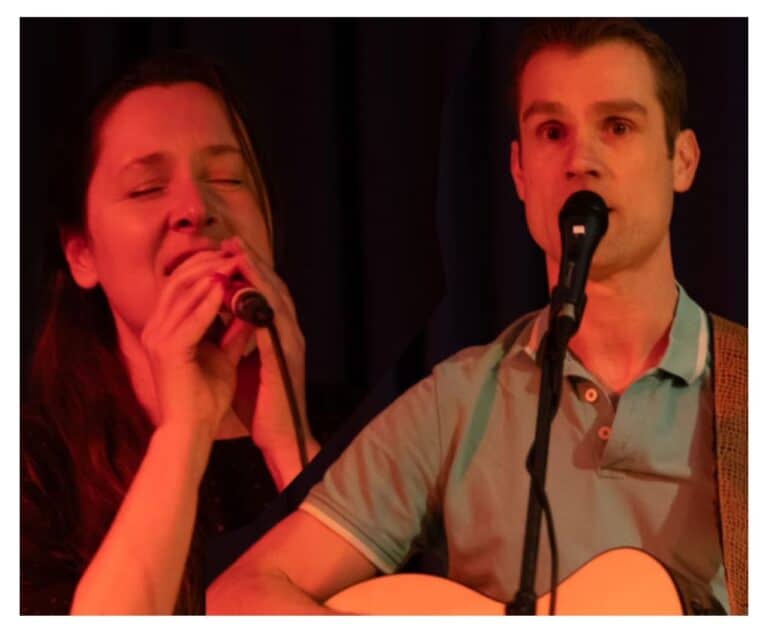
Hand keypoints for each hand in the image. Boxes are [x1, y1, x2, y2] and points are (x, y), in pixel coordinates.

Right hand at [140, 250, 254, 442]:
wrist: (193, 430)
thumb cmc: (205, 398)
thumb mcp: (224, 354)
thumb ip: (233, 330)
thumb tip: (252, 307)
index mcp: (165, 327)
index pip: (181, 283)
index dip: (206, 265)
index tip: (233, 254)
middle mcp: (156, 328)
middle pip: (179, 280)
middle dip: (209, 262)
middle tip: (235, 251)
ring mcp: (158, 338)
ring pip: (182, 292)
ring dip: (210, 274)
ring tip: (234, 262)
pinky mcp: (168, 350)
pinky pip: (190, 318)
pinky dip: (208, 301)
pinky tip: (226, 288)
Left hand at [222, 237, 315, 465]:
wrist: (280, 437)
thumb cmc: (261, 404)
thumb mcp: (246, 363)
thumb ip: (239, 338)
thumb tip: (222, 317)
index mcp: (280, 335)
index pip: (267, 293)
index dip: (250, 270)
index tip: (229, 250)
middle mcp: (290, 333)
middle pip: (274, 287)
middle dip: (254, 262)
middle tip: (233, 240)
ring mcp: (291, 343)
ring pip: (276, 298)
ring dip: (257, 274)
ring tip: (238, 253)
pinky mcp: (285, 357)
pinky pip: (271, 322)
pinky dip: (258, 303)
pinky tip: (243, 289)